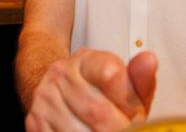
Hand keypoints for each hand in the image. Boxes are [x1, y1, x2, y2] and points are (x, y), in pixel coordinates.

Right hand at [25, 48, 157, 131]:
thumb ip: (139, 78)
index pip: (111, 75)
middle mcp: (61, 75)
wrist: (59, 91)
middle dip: (119, 129)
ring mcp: (45, 100)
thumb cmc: (98, 90)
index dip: (129, 103)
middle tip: (130, 129)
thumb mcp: (123, 82)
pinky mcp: (36, 124)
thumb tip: (149, 61)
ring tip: (110, 131)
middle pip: (97, 111)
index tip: (136, 116)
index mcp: (86, 60)